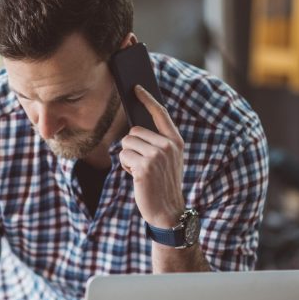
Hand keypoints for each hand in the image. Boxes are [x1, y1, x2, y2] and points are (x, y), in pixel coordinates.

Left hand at [119, 84, 185, 227]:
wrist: (168, 212)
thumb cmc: (163, 185)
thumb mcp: (168, 161)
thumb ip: (158, 143)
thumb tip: (135, 128)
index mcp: (176, 142)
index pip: (160, 114)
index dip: (147, 99)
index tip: (136, 87)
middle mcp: (168, 146)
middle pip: (134, 132)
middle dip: (132, 147)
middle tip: (143, 165)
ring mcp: (156, 156)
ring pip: (126, 144)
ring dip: (128, 158)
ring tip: (141, 172)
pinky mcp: (144, 167)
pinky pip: (122, 156)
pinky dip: (125, 167)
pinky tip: (137, 178)